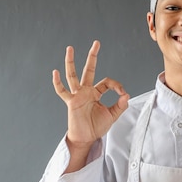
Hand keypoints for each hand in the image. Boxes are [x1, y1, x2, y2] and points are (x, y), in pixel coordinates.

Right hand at [52, 40, 128, 165]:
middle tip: (96, 43)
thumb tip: (126, 94)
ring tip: (70, 48)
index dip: (117, 85)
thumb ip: (120, 105)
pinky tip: (55, 72)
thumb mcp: (112, 115)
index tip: (123, 94)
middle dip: (92, 56)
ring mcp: (77, 95)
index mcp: (96, 93)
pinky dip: (57, 83)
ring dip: (71, 62)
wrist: (87, 138)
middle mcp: (86, 91)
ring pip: (73, 76)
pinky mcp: (71, 102)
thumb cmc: (97, 127)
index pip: (107, 82)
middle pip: (89, 70)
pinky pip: (62, 92)